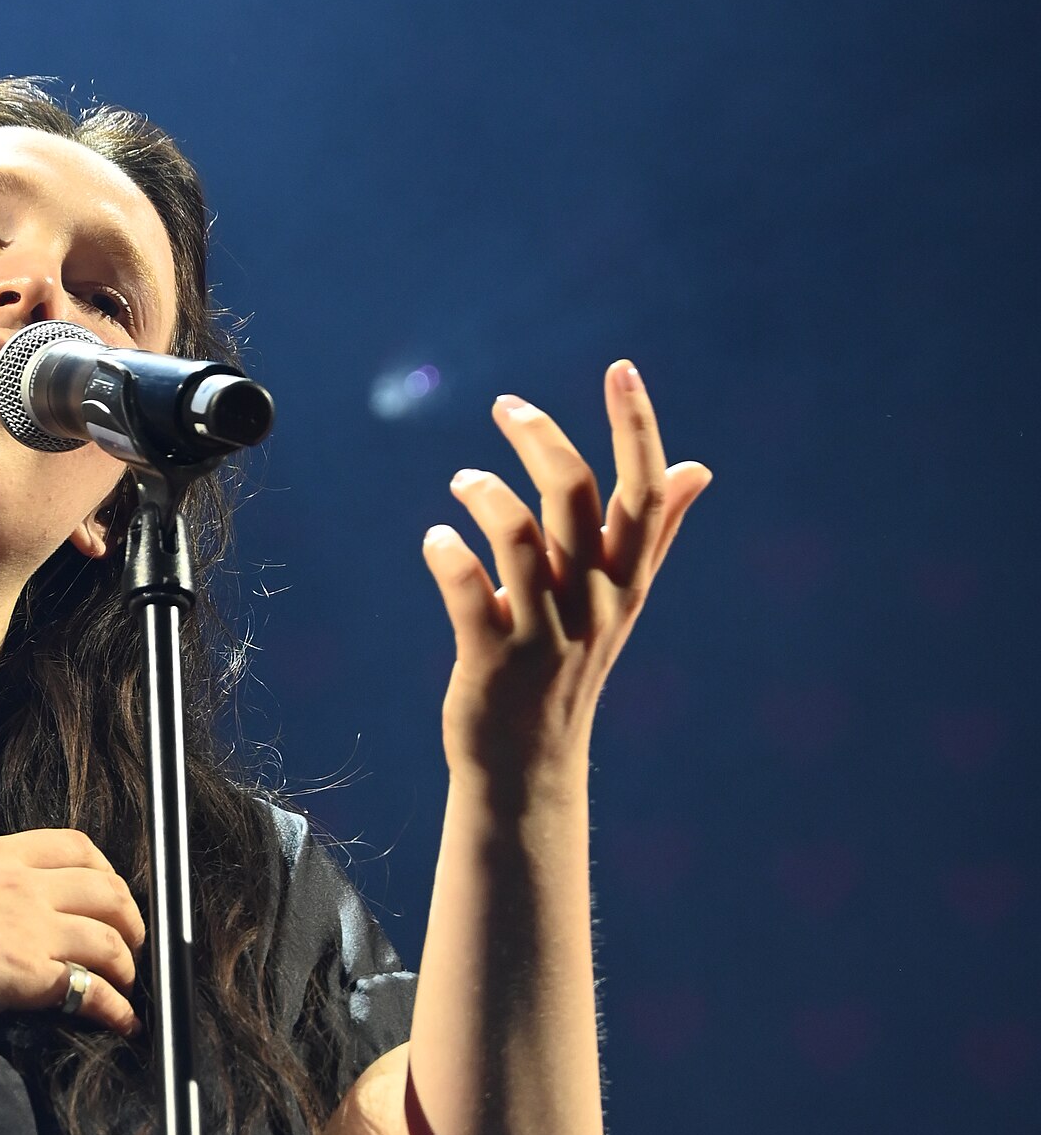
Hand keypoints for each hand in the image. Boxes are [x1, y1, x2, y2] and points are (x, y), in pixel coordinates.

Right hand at [0, 830, 145, 1034]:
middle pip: (108, 892)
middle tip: (132, 945)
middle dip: (131, 920)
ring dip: (128, 967)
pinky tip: (123, 1022)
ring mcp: (29, 927)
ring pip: (111, 940)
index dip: (107, 872)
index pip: (76, 846)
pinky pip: (92, 990)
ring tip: (127, 986)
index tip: (112, 894)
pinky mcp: (27, 973)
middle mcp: (23, 884)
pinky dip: (117, 1008)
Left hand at [421, 360, 709, 790]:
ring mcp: (544, 634)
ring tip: (463, 481)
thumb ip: (653, 533)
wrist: (529, 766)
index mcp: (626, 581)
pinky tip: (437, 541)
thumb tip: (698, 470)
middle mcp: (593, 603)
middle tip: (506, 406)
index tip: (621, 369)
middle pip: (577, 499)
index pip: (645, 493)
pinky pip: (469, 594)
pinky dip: (448, 556)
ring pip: (521, 539)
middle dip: (542, 439)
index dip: (637, 427)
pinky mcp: (492, 663)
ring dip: (487, 495)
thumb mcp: (621, 603)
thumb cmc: (570, 669)